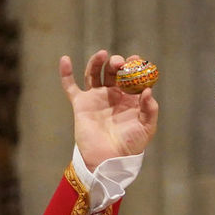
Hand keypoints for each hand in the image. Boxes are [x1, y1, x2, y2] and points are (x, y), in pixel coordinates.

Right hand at [61, 51, 159, 169]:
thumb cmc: (130, 145)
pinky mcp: (80, 104)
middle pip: (112, 72)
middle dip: (116, 63)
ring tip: (102, 54)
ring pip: (94, 74)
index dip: (133, 66)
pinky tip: (65, 59)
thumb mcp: (146, 127)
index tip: (135, 59)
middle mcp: (112, 95)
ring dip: (97, 62)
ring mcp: (95, 98)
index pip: (131, 77)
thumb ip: (150, 109)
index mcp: (129, 98)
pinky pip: (70, 87)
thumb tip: (147, 90)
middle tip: (119, 62)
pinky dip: (66, 73)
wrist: (108, 159)